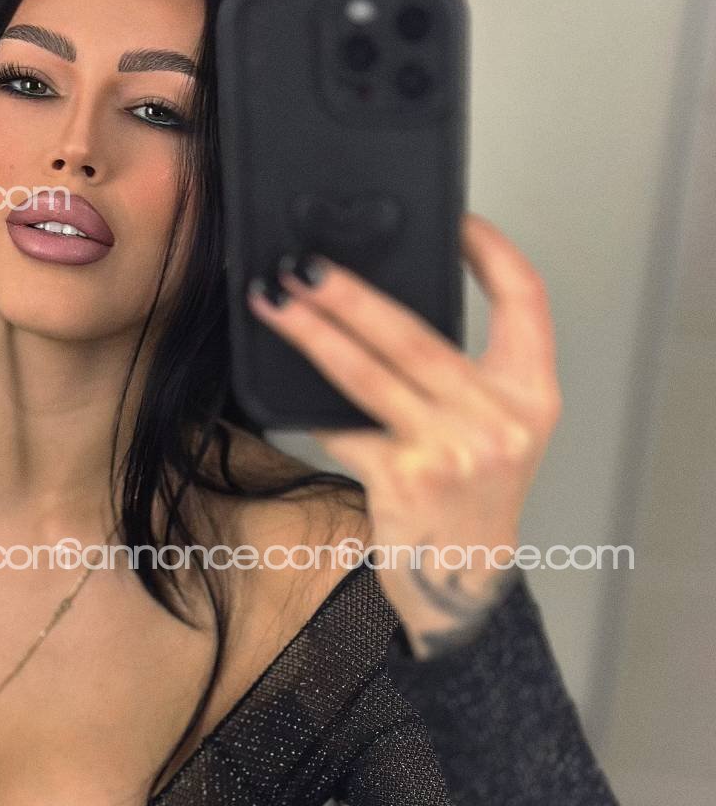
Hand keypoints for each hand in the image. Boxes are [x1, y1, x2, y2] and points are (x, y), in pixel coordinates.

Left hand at [247, 213, 562, 657]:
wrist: (462, 584)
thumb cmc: (472, 502)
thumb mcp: (496, 433)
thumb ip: (464, 378)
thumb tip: (380, 312)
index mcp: (531, 396)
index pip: (526, 300)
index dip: (493, 252)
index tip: (455, 221)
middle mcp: (500, 420)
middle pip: (417, 333)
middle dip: (351, 294)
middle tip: (304, 265)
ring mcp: (453, 451)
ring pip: (369, 374)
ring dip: (313, 333)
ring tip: (274, 303)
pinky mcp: (405, 480)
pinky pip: (344, 428)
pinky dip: (309, 406)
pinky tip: (277, 384)